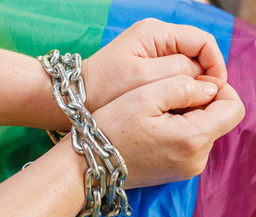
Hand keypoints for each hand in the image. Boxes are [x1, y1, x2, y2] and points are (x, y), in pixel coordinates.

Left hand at [82, 18, 225, 112]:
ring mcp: (150, 49)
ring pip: (185, 65)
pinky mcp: (145, 64)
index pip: (202, 42)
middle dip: (202, 77)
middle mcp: (155, 36)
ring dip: (190, 85)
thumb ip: (178, 73)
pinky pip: (171, 74)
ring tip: (188, 106)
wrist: (79, 95)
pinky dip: (177, 88)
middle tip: (202, 103)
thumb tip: (205, 77)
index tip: (216, 90)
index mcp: (155, 32)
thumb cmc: (105, 87)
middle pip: (195, 53)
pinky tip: (174, 104)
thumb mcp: (144, 79)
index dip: (215, 65)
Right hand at [91, 75, 243, 187]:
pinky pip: (190, 145)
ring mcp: (187, 169)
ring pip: (203, 131)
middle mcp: (196, 159)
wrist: (91, 165)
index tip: (194, 82)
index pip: (234, 108)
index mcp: (192, 138)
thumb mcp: (144, 96)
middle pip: (218, 120)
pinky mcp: (177, 173)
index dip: (220, 88)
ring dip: (188, 117)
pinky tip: (154, 128)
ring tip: (155, 114)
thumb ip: (183, 86)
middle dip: (199, 103)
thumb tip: (210, 88)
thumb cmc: (111, 128)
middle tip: (165, 97)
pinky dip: (179, 131)